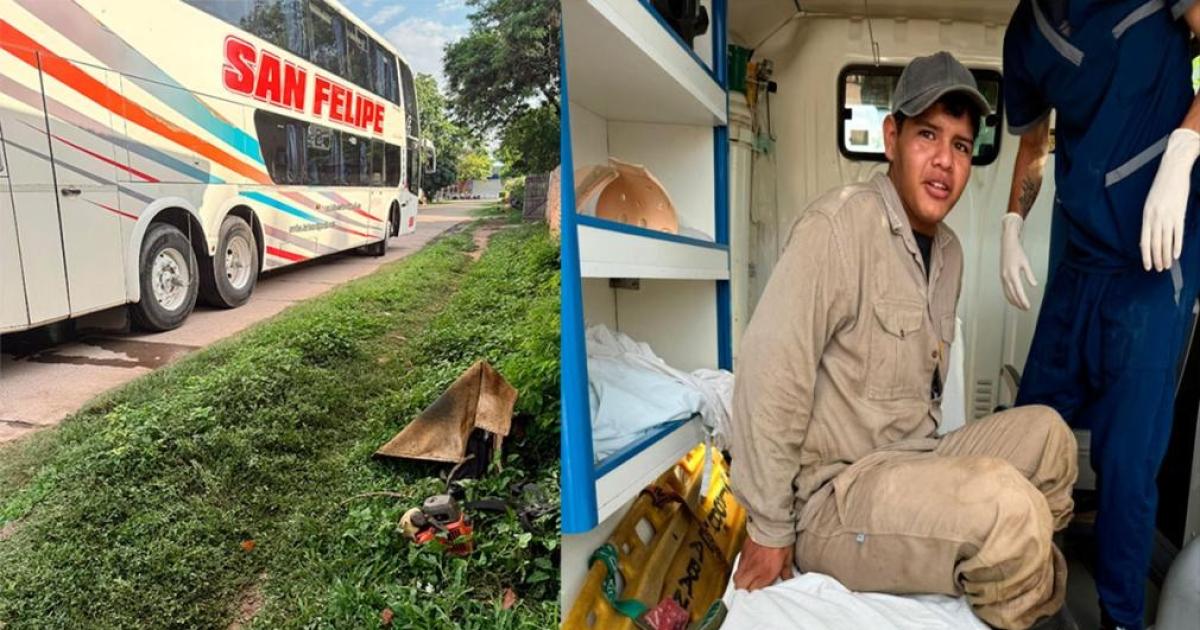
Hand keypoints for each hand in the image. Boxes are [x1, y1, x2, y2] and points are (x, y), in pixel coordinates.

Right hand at [733, 537, 793, 590]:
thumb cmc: (781, 541)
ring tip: (746, 581)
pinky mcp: (743, 552)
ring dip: (740, 581)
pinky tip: (747, 568)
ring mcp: (747, 561)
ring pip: (736, 577)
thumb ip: (786, 571)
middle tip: (749, 590)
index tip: (757, 595)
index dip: (754, 595)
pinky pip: (738, 565)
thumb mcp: (788, 559)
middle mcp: (754, 569)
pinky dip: (740, 570)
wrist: (772, 526)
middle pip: (740, 586)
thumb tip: (788, 578)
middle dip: (743, 590)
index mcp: (766, 573)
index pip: (753, 590)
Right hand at [1000, 213, 1037, 310]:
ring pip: (1007, 293)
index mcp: (1012, 274)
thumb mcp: (1026, 263)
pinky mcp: (1002, 276)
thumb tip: (1034, 285)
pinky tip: (1012, 299)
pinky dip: (1009, 296)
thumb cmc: (1016, 252)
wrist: (1007, 244)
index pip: (1018, 291)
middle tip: (1025, 309)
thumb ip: (1029, 275)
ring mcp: (1003, 277)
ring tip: (1020, 306)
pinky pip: (1005, 289)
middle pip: (1012, 294)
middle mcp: (1006, 277)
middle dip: (1019, 303)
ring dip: (1013, 301)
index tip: (1027, 306)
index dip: (1023, 300)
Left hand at [1141, 128, 1198, 271]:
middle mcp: (1155, 217)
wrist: (1173, 169)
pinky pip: (1178, 233)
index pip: (1144, 240)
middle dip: (1156, 258)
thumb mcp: (1151, 202)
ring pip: (1166, 241)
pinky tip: (1176, 255)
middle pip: (1155, 244)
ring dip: (1166, 256)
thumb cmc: (1162, 186)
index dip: (1145, 255)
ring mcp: (1168, 216)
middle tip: (1158, 270)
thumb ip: (1150, 218)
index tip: (1147, 265)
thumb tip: (1151, 234)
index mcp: (1145, 215)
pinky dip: (1177, 246)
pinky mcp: (1180, 213)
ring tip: (1167, 266)